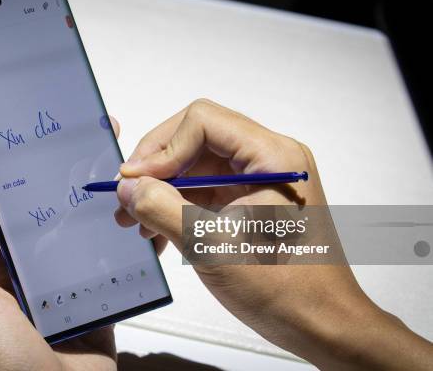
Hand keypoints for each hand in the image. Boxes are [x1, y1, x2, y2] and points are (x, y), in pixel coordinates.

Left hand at [0, 118, 123, 370]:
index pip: (5, 207)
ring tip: (114, 172)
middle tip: (85, 145)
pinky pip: (111, 262)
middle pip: (49, 215)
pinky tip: (132, 216)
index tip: (36, 140)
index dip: (19, 173)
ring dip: (96, 206)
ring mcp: (65, 283)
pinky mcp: (97, 297)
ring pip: (82, 233)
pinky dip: (122, 241)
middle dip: (65, 182)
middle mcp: (29, 270)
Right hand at [114, 99, 432, 369]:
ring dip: (161, 190)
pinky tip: (156, 234)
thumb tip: (125, 186)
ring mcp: (260, 179)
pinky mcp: (251, 201)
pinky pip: (205, 191)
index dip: (161, 147)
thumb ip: (161, 208)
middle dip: (156, 168)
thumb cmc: (281, 287)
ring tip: (133, 221)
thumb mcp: (211, 245)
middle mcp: (268, 157)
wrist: (321, 325)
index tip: (133, 181)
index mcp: (272, 155)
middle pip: (196, 139)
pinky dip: (177, 207)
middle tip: (125, 197)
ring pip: (196, 167)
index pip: (202, 121)